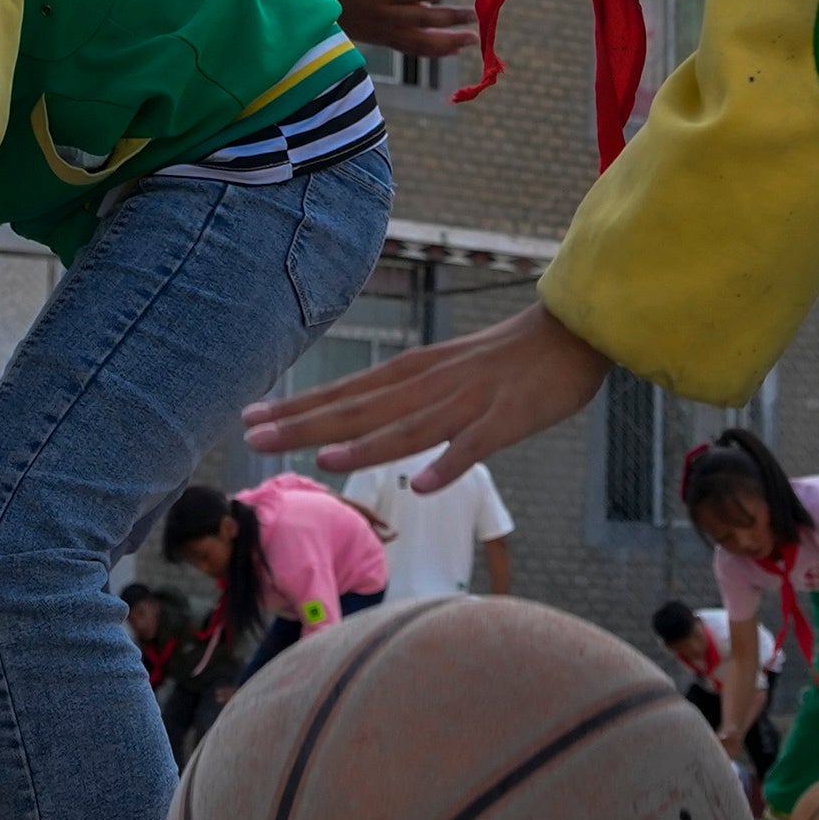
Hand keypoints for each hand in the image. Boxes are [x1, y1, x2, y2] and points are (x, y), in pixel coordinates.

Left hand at [245, 306, 611, 481]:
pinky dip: (448, 464)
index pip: (345, 393)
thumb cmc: (504, 359)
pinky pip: (475, 446)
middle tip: (254, 438)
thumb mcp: (442, 372)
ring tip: (323, 460)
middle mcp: (430, 385)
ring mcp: (468, 403)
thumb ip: (403, 400)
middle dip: (307, 425)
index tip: (249, 419)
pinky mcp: (507, 419)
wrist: (569, 333)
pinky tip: (421, 486)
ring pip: (409, 428)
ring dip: (366, 446)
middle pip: (362, 410)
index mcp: (413, 374)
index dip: (297, 407)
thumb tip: (355, 426)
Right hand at [308, 0, 475, 66]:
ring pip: (421, 41)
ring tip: (471, 40)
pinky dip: (432, 52)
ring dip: (448, 41)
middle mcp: (383, 14)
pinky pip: (411, 50)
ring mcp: (383, 31)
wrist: (305, 12)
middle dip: (453, 18)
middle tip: (476, 16)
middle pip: (424, 18)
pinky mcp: (381, 41)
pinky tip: (450, 50)